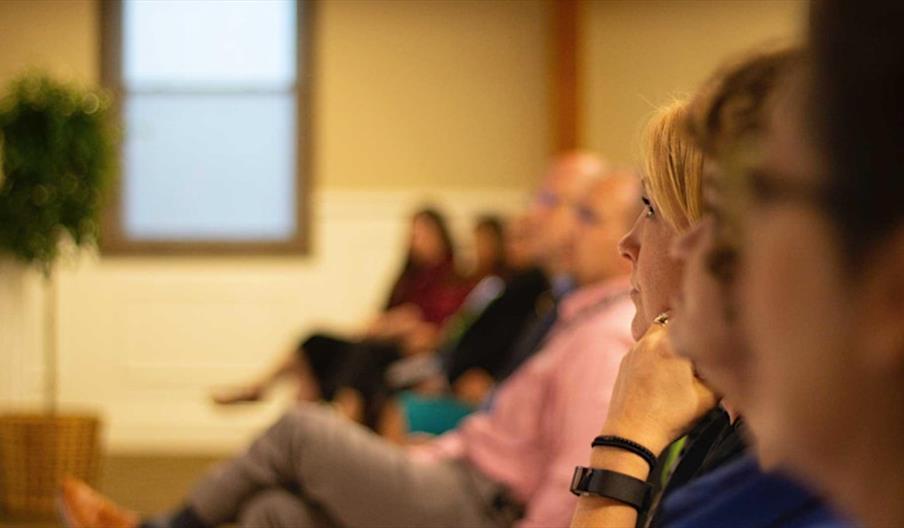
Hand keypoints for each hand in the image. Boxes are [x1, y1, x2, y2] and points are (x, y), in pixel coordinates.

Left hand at [600, 321, 716, 454]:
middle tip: (696, 355)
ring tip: (679, 368)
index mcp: (671, 342)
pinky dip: (654, 356)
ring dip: (668, 344)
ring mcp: (634, 350)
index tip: (711, 341)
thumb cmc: (670, 416)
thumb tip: (731, 360)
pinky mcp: (625, 363)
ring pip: (656, 335)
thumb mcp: (708, 397)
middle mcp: (649, 340)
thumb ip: (722, 373)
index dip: (703, 328)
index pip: (692, 318)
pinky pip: (644, 349)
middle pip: (672, 322)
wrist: (631, 435)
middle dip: (685, 333)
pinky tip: (661, 377)